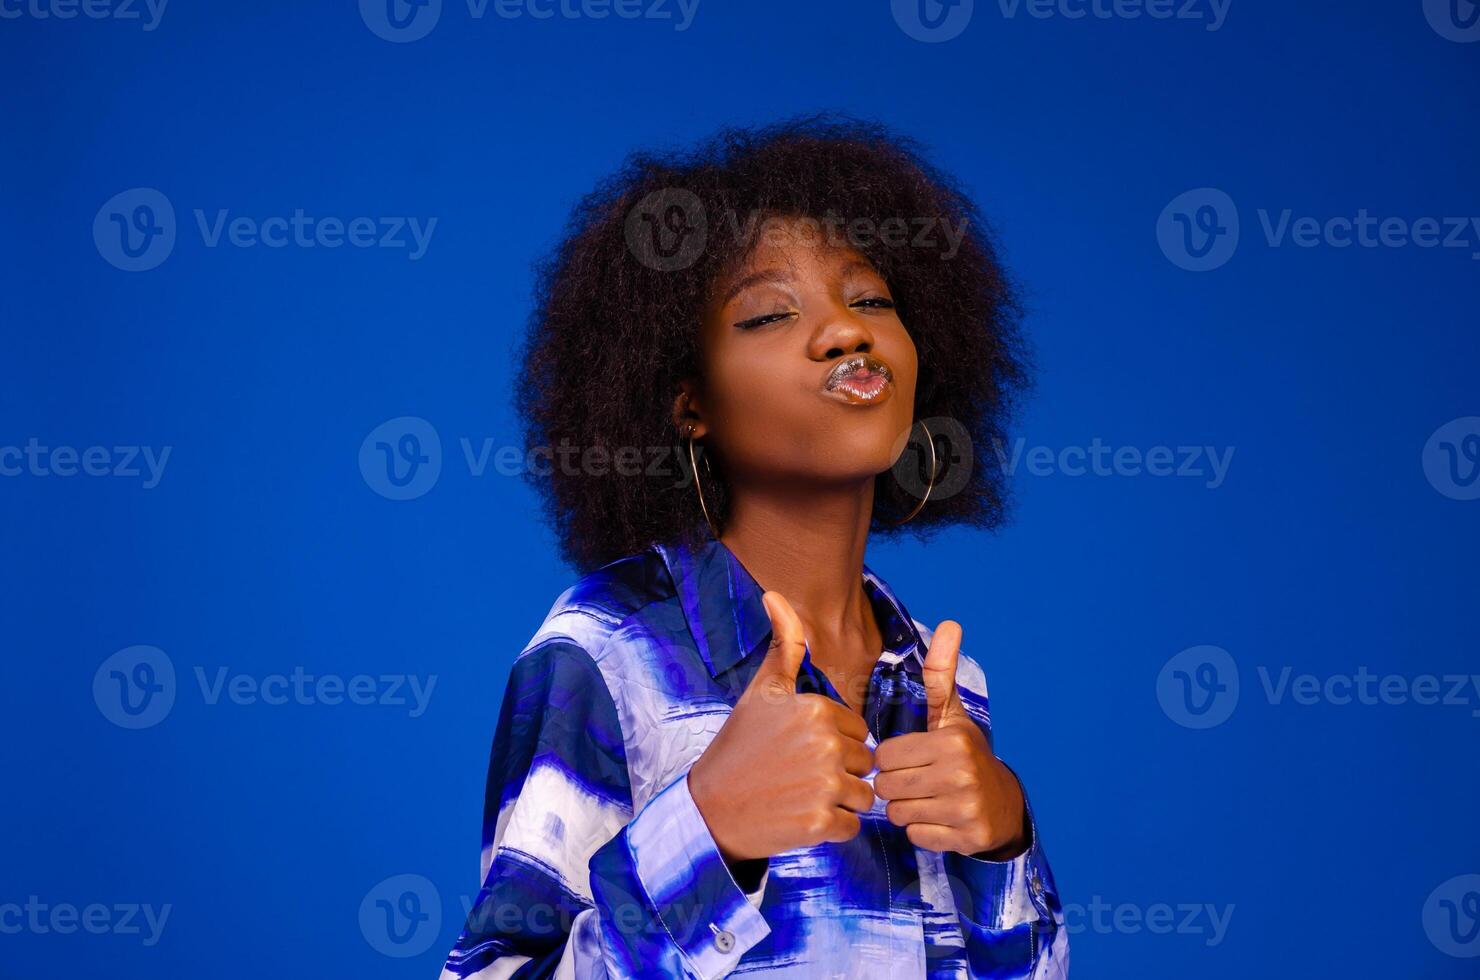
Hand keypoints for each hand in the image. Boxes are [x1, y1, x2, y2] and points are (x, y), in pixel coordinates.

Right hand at [688, 590, 875, 861]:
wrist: (710, 808)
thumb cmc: (739, 746)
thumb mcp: (761, 691)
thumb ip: (784, 645)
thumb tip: (775, 594)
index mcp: (815, 709)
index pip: (857, 729)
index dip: (833, 741)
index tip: (799, 749)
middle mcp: (825, 744)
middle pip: (864, 762)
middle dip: (840, 771)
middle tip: (799, 775)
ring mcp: (825, 785)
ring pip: (863, 795)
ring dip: (839, 801)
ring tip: (802, 795)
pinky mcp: (822, 824)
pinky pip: (852, 825)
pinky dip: (832, 828)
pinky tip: (801, 817)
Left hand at [873, 620, 1027, 858]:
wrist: (1002, 804)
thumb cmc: (963, 754)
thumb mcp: (950, 713)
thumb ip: (939, 672)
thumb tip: (950, 623)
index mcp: (951, 742)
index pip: (886, 756)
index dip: (891, 759)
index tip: (909, 758)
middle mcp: (960, 775)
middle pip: (887, 787)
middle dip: (895, 786)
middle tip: (915, 781)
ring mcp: (965, 809)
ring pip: (898, 814)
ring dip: (905, 809)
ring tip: (926, 798)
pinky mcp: (966, 837)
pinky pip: (915, 837)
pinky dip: (921, 831)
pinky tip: (938, 818)